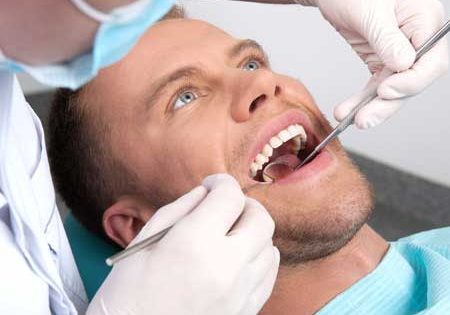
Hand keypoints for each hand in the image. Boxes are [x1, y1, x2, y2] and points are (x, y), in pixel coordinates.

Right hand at [87, 174, 279, 314]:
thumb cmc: (126, 292)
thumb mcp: (145, 241)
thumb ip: (181, 209)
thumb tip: (207, 194)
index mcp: (194, 243)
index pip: (229, 197)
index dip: (221, 183)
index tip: (211, 185)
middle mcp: (225, 267)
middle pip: (261, 219)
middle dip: (244, 204)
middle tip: (225, 205)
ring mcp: (240, 294)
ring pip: (269, 247)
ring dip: (253, 232)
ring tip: (231, 233)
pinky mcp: (245, 312)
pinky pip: (269, 275)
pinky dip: (259, 258)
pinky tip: (239, 257)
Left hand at [299, 0, 448, 128]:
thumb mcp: (370, 12)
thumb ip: (388, 38)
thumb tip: (404, 64)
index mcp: (425, 20)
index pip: (432, 60)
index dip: (412, 80)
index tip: (386, 90)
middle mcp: (417, 39)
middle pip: (413, 80)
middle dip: (388, 102)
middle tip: (365, 118)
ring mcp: (399, 52)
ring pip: (393, 88)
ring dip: (372, 107)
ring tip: (352, 120)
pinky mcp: (381, 61)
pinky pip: (375, 86)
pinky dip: (360, 100)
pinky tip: (346, 110)